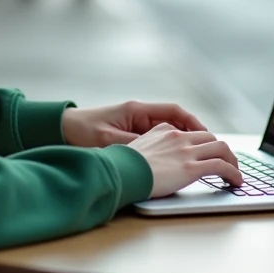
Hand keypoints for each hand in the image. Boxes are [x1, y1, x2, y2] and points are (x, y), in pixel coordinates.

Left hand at [61, 101, 205, 147]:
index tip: (207, 135)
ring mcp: (135, 124)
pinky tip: (175, 162)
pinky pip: (157, 140)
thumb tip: (155, 154)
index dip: (193, 122)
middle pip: (175, 121)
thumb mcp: (108, 139)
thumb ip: (133, 145)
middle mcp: (139, 114)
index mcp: (136, 110)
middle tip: (211, 149)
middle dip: (194, 134)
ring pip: (168, 131)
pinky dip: (169, 149)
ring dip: (183, 142)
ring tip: (199, 157)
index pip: (173, 111)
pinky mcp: (130, 134)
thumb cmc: (82, 131)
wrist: (62, 128)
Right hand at [127, 123, 242, 197]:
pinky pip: (222, 166)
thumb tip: (147, 162)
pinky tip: (236, 182)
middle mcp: (178, 137)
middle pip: (210, 138)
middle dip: (221, 150)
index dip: (202, 144)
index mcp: (163, 131)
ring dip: (232, 160)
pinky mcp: (192, 167)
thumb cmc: (122, 166)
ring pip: (221, 148)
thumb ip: (147, 150)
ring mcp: (186, 151)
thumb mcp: (134, 150)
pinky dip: (233, 173)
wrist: (121, 171)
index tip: (206, 153)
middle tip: (226, 162)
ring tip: (235, 173)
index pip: (190, 133)